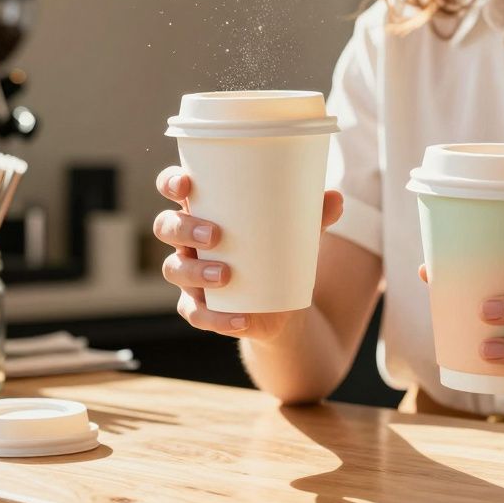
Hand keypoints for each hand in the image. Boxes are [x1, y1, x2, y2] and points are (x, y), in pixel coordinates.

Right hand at [154, 166, 343, 340]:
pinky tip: (242, 320)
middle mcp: (188, 241)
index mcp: (204, 211)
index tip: (185, 184)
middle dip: (184, 229)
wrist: (282, 304)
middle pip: (166, 227)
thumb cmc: (279, 251)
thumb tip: (337, 198)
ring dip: (197, 273)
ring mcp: (189, 276)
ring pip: (174, 270)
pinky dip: (217, 319)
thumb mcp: (297, 231)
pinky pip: (196, 314)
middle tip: (215, 236)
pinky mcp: (200, 308)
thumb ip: (314, 214)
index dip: (171, 182)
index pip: (173, 189)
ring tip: (227, 276)